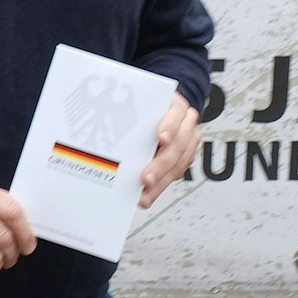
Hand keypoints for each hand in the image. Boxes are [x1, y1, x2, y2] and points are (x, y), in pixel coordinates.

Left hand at [140, 93, 201, 208]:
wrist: (165, 111)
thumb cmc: (149, 108)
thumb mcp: (141, 104)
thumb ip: (132, 113)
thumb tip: (109, 127)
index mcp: (175, 106)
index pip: (175, 114)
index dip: (169, 127)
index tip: (161, 138)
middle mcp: (186, 122)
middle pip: (178, 145)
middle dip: (161, 164)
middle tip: (147, 178)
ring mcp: (188, 140)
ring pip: (180, 163)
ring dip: (162, 181)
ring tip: (146, 193)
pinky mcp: (185, 156)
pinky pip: (177, 173)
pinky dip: (162, 184)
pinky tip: (149, 193)